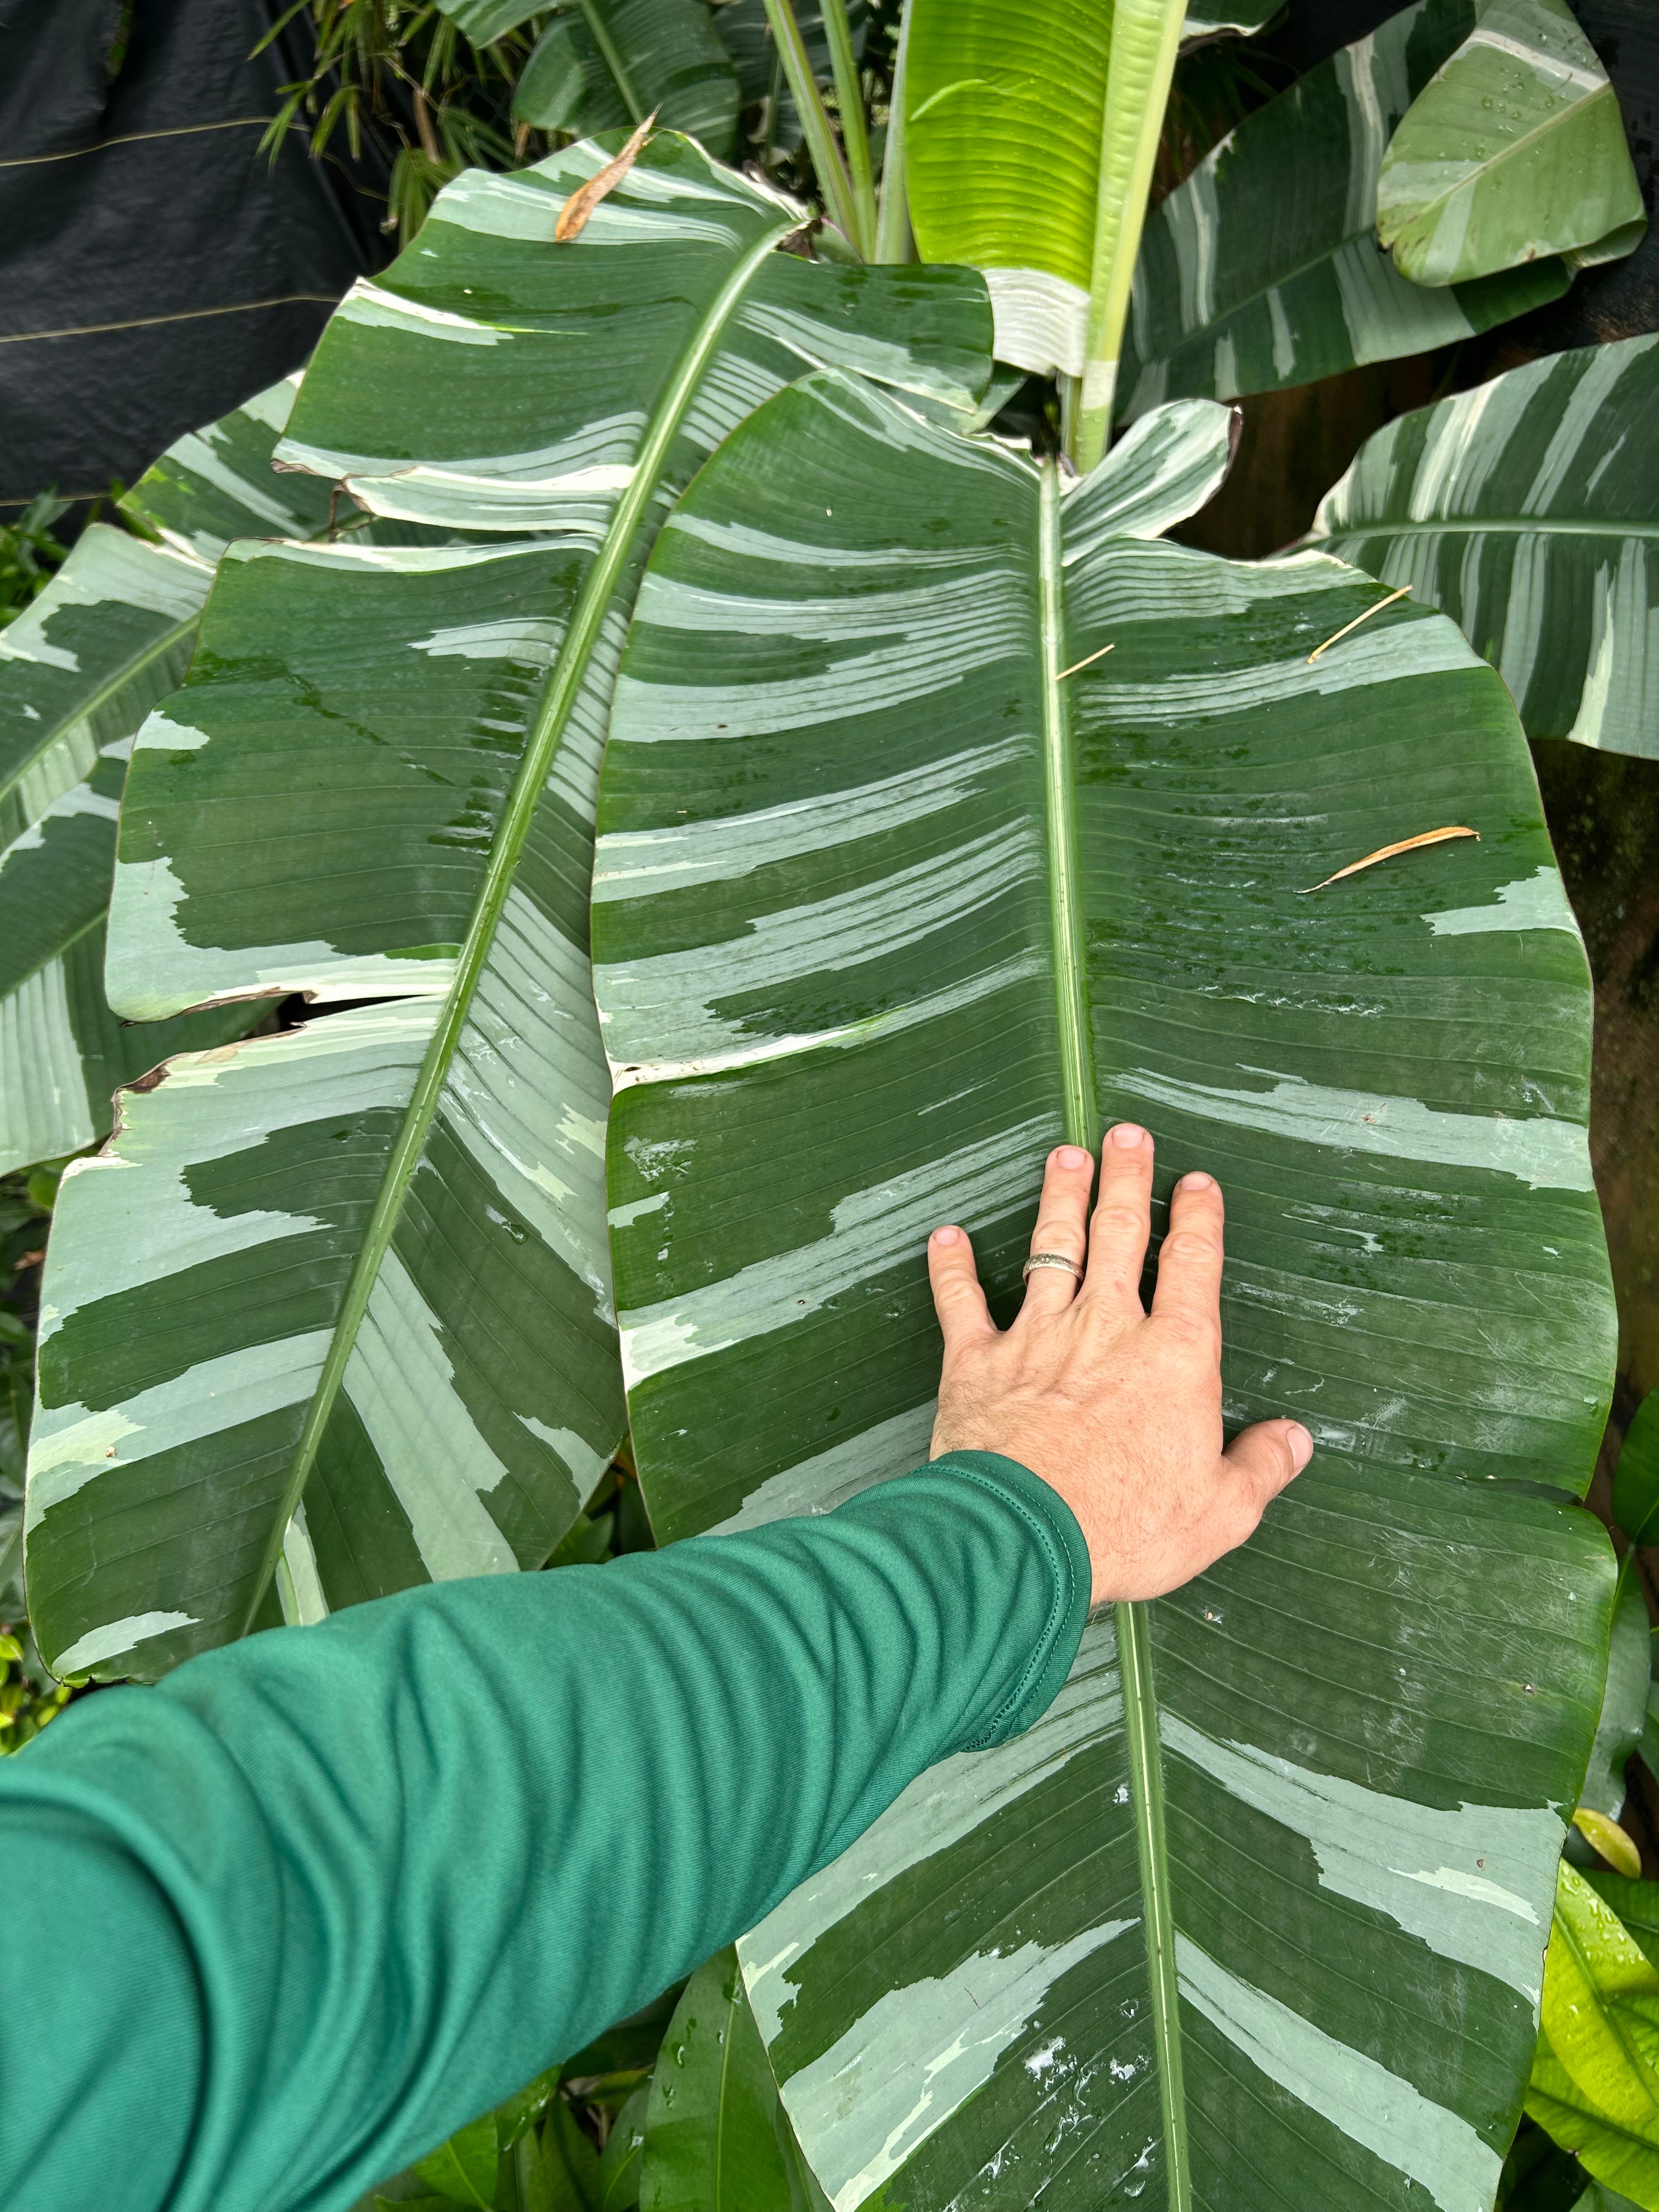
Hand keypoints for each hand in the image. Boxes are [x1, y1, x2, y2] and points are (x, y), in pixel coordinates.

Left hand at [927, 1124, 1311, 1606]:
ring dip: (1058, 1198)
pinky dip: (951, 1268)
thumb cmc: (1128, 1528)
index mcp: (1174, 1358)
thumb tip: (1295, 1440)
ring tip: (1064, 1154)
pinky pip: (961, 1302)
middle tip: (1126, 1133)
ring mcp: (1036, 1338)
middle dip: (1126, 1179)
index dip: (1198, 1220)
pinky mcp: (976, 1363)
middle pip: (1119, 1236)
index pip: (1192, 1268)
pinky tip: (945, 1236)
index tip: (1198, 1183)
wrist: (1025, 1539)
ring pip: (1051, 1249)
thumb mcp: (1222, 1512)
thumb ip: (1260, 1468)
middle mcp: (1106, 1330)